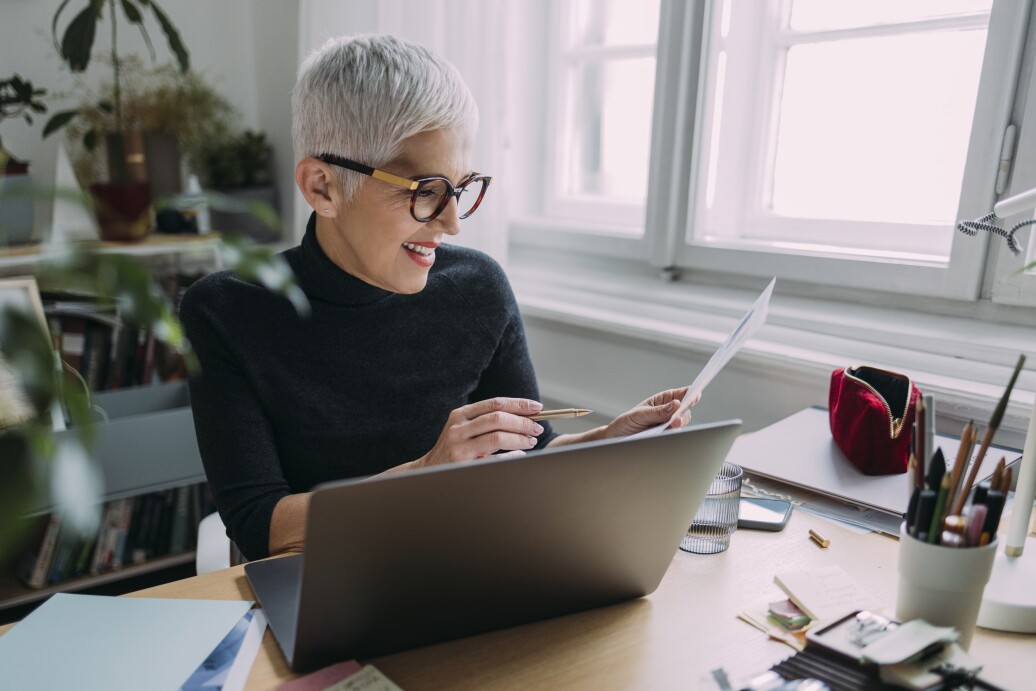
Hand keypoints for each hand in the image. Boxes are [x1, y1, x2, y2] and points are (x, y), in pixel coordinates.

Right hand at [417, 397, 545, 467]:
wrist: (430, 470)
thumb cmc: (453, 448)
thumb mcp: (463, 428)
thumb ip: (486, 421)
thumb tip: (523, 417)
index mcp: (460, 415)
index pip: (494, 403)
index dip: (518, 404)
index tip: (536, 407)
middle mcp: (458, 428)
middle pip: (498, 419)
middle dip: (522, 422)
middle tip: (537, 428)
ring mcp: (460, 447)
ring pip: (497, 438)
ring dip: (520, 438)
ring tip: (531, 440)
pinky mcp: (464, 464)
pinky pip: (494, 459)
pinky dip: (511, 456)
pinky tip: (519, 454)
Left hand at [599, 386, 698, 439]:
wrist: (618, 438)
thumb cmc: (628, 422)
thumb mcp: (640, 414)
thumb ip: (658, 411)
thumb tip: (676, 405)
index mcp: (663, 400)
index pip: (680, 394)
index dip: (690, 393)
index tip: (695, 394)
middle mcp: (668, 412)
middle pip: (685, 410)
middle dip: (684, 412)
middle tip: (679, 417)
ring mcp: (668, 425)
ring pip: (682, 423)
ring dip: (680, 424)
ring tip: (673, 425)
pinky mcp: (666, 436)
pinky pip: (675, 435)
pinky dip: (673, 435)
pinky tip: (668, 433)